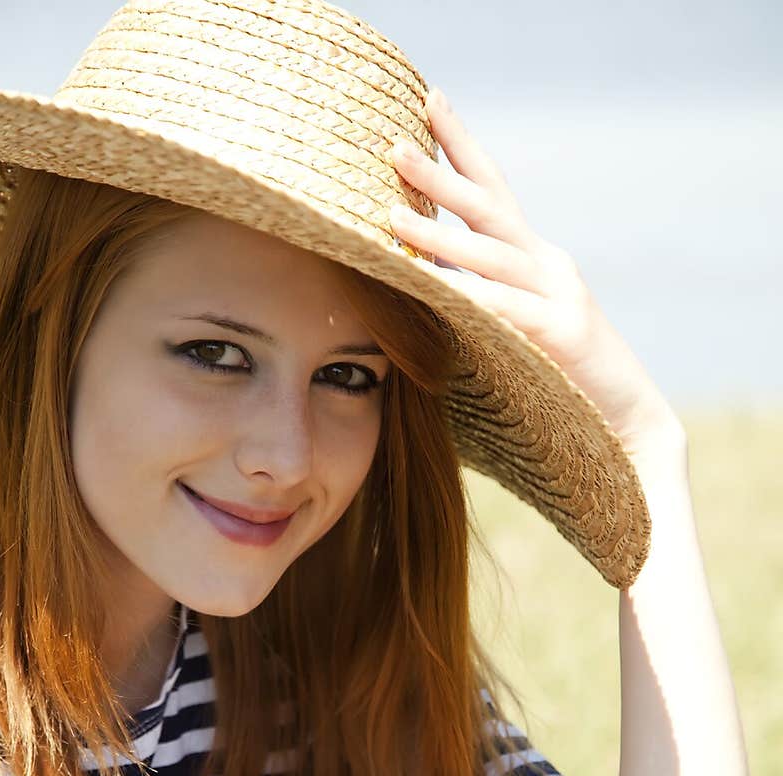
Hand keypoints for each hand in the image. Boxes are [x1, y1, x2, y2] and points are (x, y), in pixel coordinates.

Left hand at [389, 89, 686, 483]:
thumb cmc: (559, 387)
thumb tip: (417, 282)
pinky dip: (470, 295)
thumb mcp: (511, 333)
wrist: (628, 428)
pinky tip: (435, 284)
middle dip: (440, 173)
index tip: (428, 103)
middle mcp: (548, 266)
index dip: (461, 147)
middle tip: (393, 143)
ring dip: (439, 234)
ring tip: (390, 218)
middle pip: (490, 206)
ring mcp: (560, 295)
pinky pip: (506, 309)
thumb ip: (473, 304)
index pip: (493, 192)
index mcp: (534, 261)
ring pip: (491, 255)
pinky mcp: (564, 333)